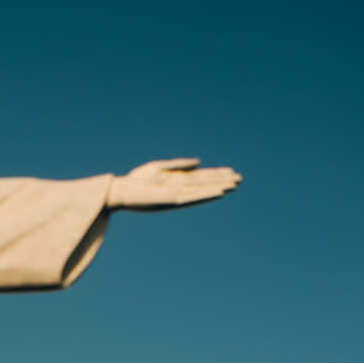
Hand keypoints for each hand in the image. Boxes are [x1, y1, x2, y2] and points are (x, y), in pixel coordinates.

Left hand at [107, 158, 240, 210]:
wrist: (123, 191)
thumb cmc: (138, 180)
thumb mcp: (160, 167)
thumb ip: (180, 165)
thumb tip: (199, 162)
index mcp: (178, 180)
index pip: (202, 176)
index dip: (217, 174)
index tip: (232, 171)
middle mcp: (181, 188)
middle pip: (206, 183)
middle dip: (222, 180)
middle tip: (241, 179)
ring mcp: (178, 194)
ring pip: (203, 190)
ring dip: (218, 187)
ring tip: (234, 185)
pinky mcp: (172, 200)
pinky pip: (193, 197)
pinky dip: (206, 195)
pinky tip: (218, 192)